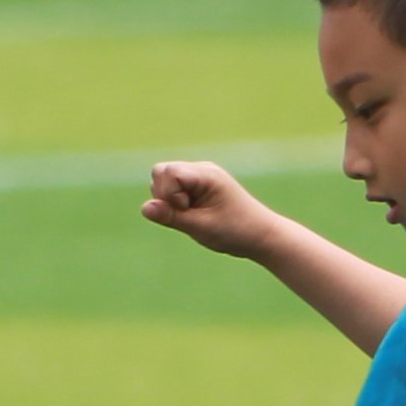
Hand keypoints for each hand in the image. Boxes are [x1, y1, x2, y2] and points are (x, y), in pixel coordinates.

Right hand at [140, 158, 279, 258]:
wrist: (260, 235)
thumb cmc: (235, 231)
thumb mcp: (200, 227)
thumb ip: (171, 216)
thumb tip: (145, 208)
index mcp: (206, 175)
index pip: (168, 172)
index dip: (168, 194)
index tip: (187, 210)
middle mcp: (201, 170)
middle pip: (161, 172)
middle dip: (163, 195)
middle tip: (187, 213)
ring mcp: (199, 177)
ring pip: (164, 180)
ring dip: (169, 200)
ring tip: (193, 215)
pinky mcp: (197, 187)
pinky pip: (173, 189)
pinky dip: (175, 203)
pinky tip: (193, 214)